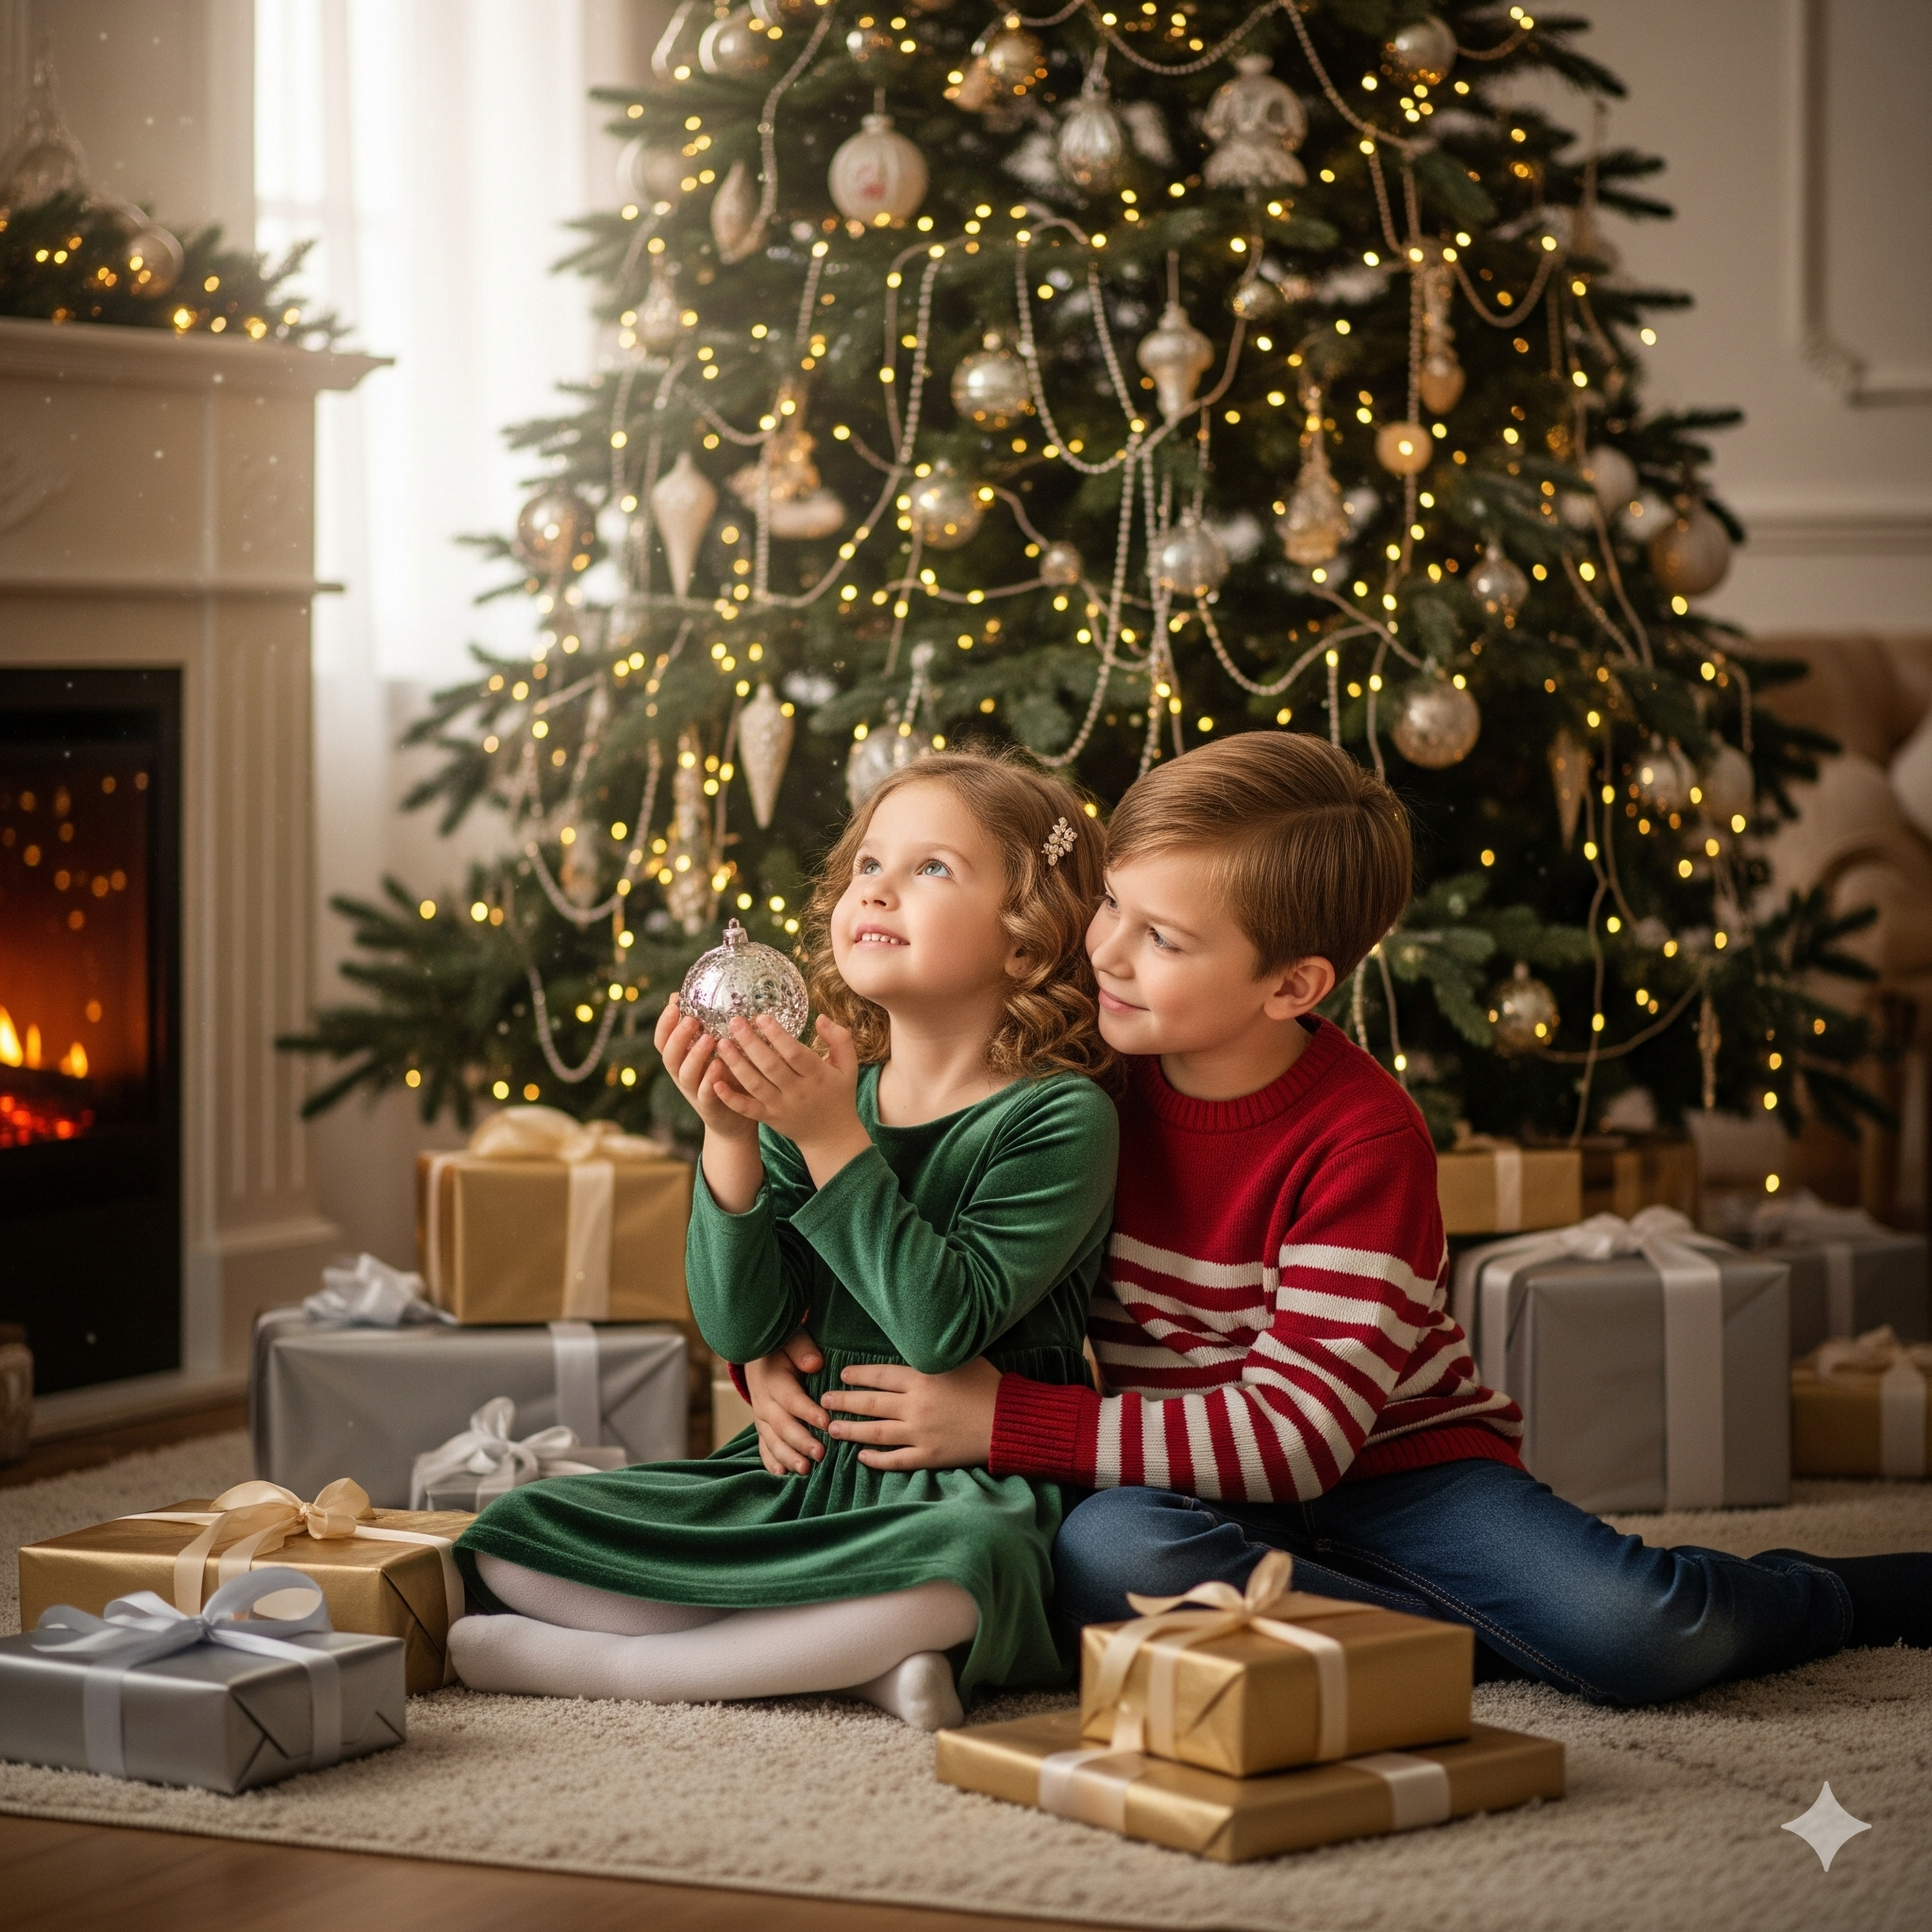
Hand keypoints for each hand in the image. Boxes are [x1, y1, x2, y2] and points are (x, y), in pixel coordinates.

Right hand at [653, 996, 755, 1143]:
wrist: (734, 1118)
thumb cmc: (726, 1076)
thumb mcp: (714, 1051)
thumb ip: (707, 1028)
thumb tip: (704, 993)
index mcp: (680, 1059)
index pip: (662, 1040)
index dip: (664, 1023)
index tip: (673, 1004)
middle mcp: (681, 1074)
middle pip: (669, 1055)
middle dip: (678, 1036)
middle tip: (692, 1019)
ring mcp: (693, 1091)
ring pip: (685, 1073)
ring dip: (695, 1055)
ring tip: (709, 1039)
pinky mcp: (709, 1106)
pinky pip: (704, 1093)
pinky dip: (709, 1080)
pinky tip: (719, 1066)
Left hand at [712, 1014, 870, 1187]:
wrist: (831, 1136)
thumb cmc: (839, 1094)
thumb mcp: (848, 1066)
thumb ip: (840, 1039)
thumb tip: (819, 1017)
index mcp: (818, 1076)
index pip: (795, 1053)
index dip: (777, 1035)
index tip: (761, 1017)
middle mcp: (798, 1092)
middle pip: (771, 1066)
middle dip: (751, 1043)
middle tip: (735, 1022)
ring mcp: (781, 1107)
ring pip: (755, 1084)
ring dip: (736, 1064)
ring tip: (722, 1043)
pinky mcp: (769, 1118)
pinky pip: (747, 1109)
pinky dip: (730, 1098)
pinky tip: (715, 1083)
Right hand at [747, 1329, 828, 1477]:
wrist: (758, 1357)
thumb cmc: (783, 1348)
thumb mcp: (792, 1340)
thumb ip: (803, 1350)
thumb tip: (815, 1364)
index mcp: (774, 1381)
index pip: (792, 1399)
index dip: (808, 1411)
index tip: (826, 1422)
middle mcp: (765, 1402)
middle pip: (782, 1425)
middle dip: (801, 1441)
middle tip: (820, 1454)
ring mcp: (761, 1417)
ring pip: (772, 1440)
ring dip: (788, 1456)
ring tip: (805, 1470)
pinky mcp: (762, 1427)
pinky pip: (763, 1446)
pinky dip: (771, 1460)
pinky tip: (782, 1473)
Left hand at [822, 1357, 1001, 1470]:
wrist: (1012, 1421)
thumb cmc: (989, 1385)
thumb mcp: (961, 1359)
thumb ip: (933, 1355)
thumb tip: (914, 1345)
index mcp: (922, 1378)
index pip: (879, 1375)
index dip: (857, 1375)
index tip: (843, 1375)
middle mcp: (915, 1405)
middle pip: (870, 1403)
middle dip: (844, 1402)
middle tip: (825, 1401)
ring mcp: (920, 1433)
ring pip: (875, 1433)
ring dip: (851, 1431)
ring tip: (833, 1429)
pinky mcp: (929, 1456)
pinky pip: (896, 1459)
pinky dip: (876, 1459)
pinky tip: (862, 1457)